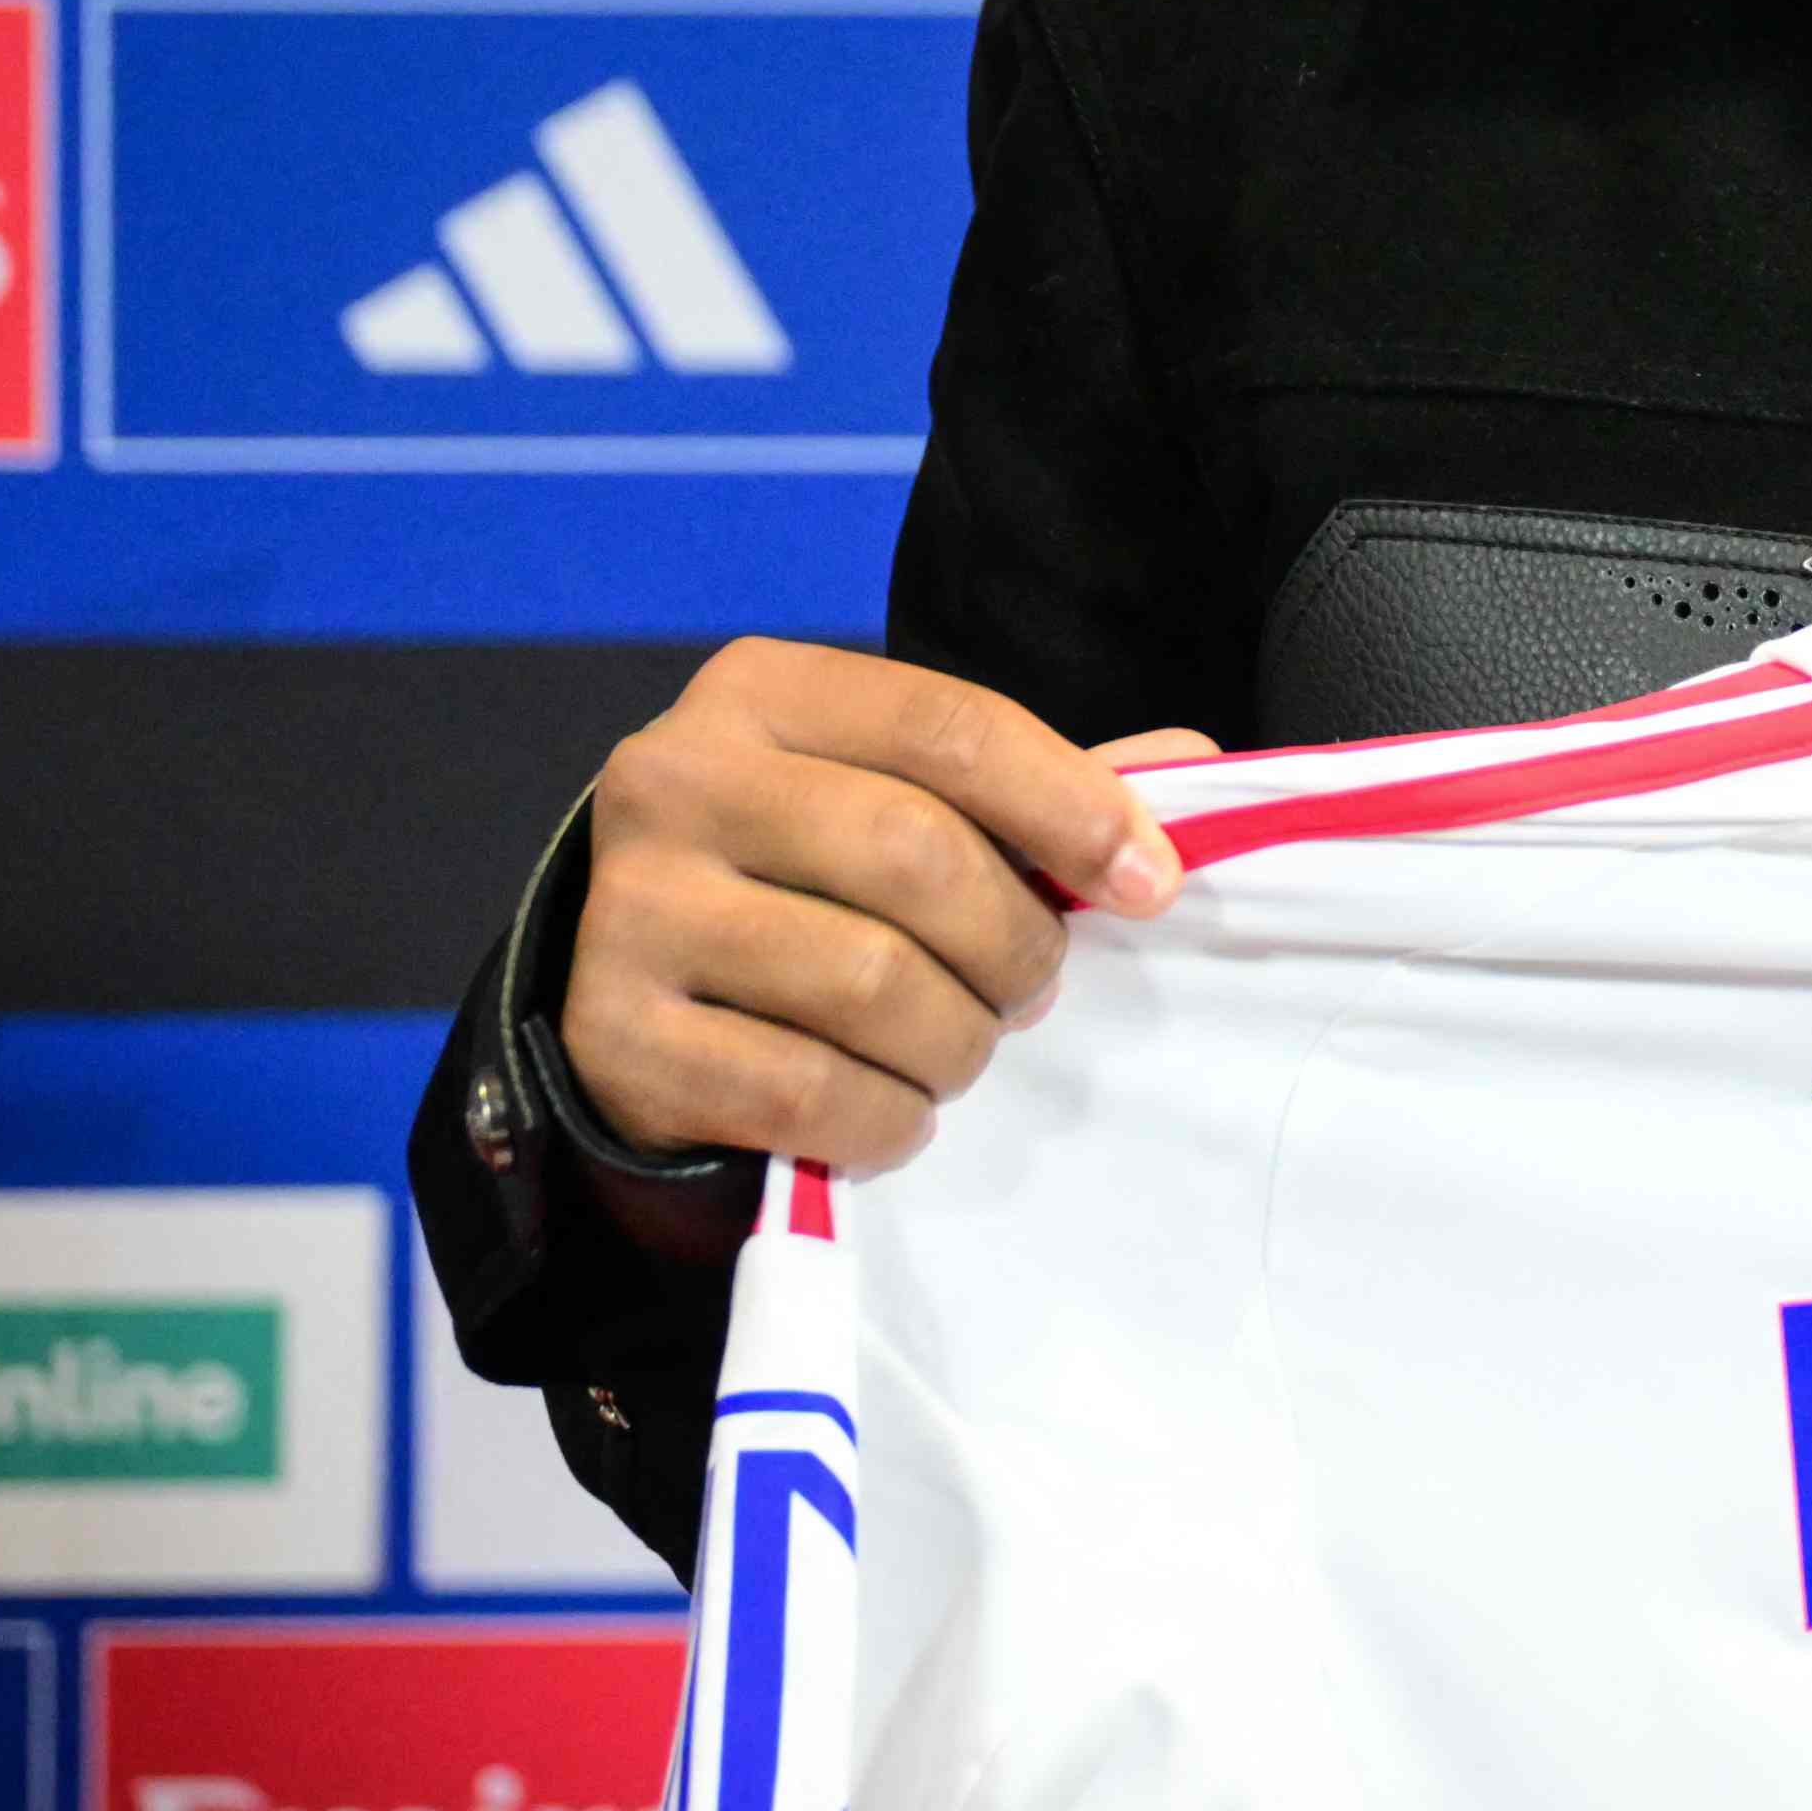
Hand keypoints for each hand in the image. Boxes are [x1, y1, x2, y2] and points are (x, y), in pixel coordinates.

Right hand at [558, 637, 1205, 1179]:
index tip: (1150, 886)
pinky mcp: (613, 1035)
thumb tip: (1198, 764)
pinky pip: (804, 1091)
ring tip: (960, 1048)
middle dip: (1014, 943)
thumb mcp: (899, 795)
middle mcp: (676, 779)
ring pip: (868, 983)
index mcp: (760, 692)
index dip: (1073, 808)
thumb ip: (1033, 784)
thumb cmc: (804, 873)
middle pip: (917, 857)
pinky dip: (884, 1118)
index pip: (952, 728)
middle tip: (1031, 989)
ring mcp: (631, 909)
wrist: (635, 977)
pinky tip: (895, 1109)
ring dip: (955, 1042)